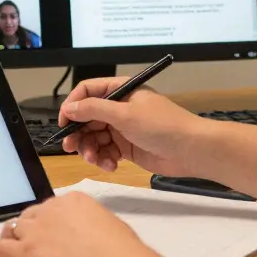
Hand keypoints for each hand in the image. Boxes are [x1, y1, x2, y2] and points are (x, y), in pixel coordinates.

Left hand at [0, 192, 175, 256]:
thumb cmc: (120, 250)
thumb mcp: (107, 224)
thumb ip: (89, 223)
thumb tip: (87, 234)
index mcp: (73, 199)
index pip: (51, 206)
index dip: (46, 220)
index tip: (47, 228)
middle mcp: (51, 209)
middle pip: (30, 215)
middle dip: (28, 226)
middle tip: (28, 239)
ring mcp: (36, 229)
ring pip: (13, 229)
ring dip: (11, 238)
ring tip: (7, 246)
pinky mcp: (25, 251)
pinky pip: (0, 249)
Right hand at [58, 77, 204, 175]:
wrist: (192, 150)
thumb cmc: (163, 125)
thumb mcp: (126, 114)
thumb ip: (95, 109)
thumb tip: (69, 107)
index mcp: (122, 90)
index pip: (88, 92)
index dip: (73, 106)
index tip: (64, 123)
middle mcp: (120, 107)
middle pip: (88, 117)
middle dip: (79, 133)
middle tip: (71, 148)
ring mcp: (124, 128)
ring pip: (95, 137)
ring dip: (91, 149)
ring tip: (96, 160)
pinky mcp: (128, 147)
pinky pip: (107, 151)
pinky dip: (105, 159)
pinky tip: (111, 166)